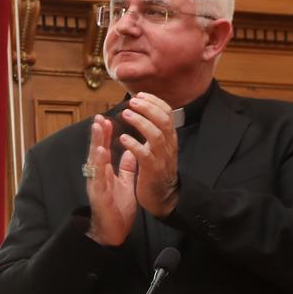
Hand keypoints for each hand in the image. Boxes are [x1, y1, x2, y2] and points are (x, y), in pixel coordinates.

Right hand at [84, 114, 138, 245]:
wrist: (113, 231)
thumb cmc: (117, 209)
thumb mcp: (125, 184)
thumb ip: (126, 168)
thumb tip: (131, 152)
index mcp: (105, 173)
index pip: (104, 149)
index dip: (105, 135)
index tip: (107, 119)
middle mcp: (97, 175)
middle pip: (97, 150)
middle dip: (98, 133)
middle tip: (99, 117)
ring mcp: (96, 183)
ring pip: (94, 160)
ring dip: (96, 143)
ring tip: (98, 127)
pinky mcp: (98, 193)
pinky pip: (98, 175)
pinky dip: (99, 163)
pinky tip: (100, 151)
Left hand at [119, 92, 178, 217]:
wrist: (162, 198)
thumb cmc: (156, 171)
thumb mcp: (158, 148)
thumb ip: (153, 132)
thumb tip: (144, 112)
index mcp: (169, 139)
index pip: (167, 113)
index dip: (154, 102)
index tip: (140, 95)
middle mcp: (169, 146)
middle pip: (164, 120)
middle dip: (148, 107)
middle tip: (132, 101)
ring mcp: (162, 159)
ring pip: (156, 135)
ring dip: (140, 122)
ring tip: (126, 114)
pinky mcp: (153, 171)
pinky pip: (145, 156)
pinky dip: (134, 145)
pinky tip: (122, 138)